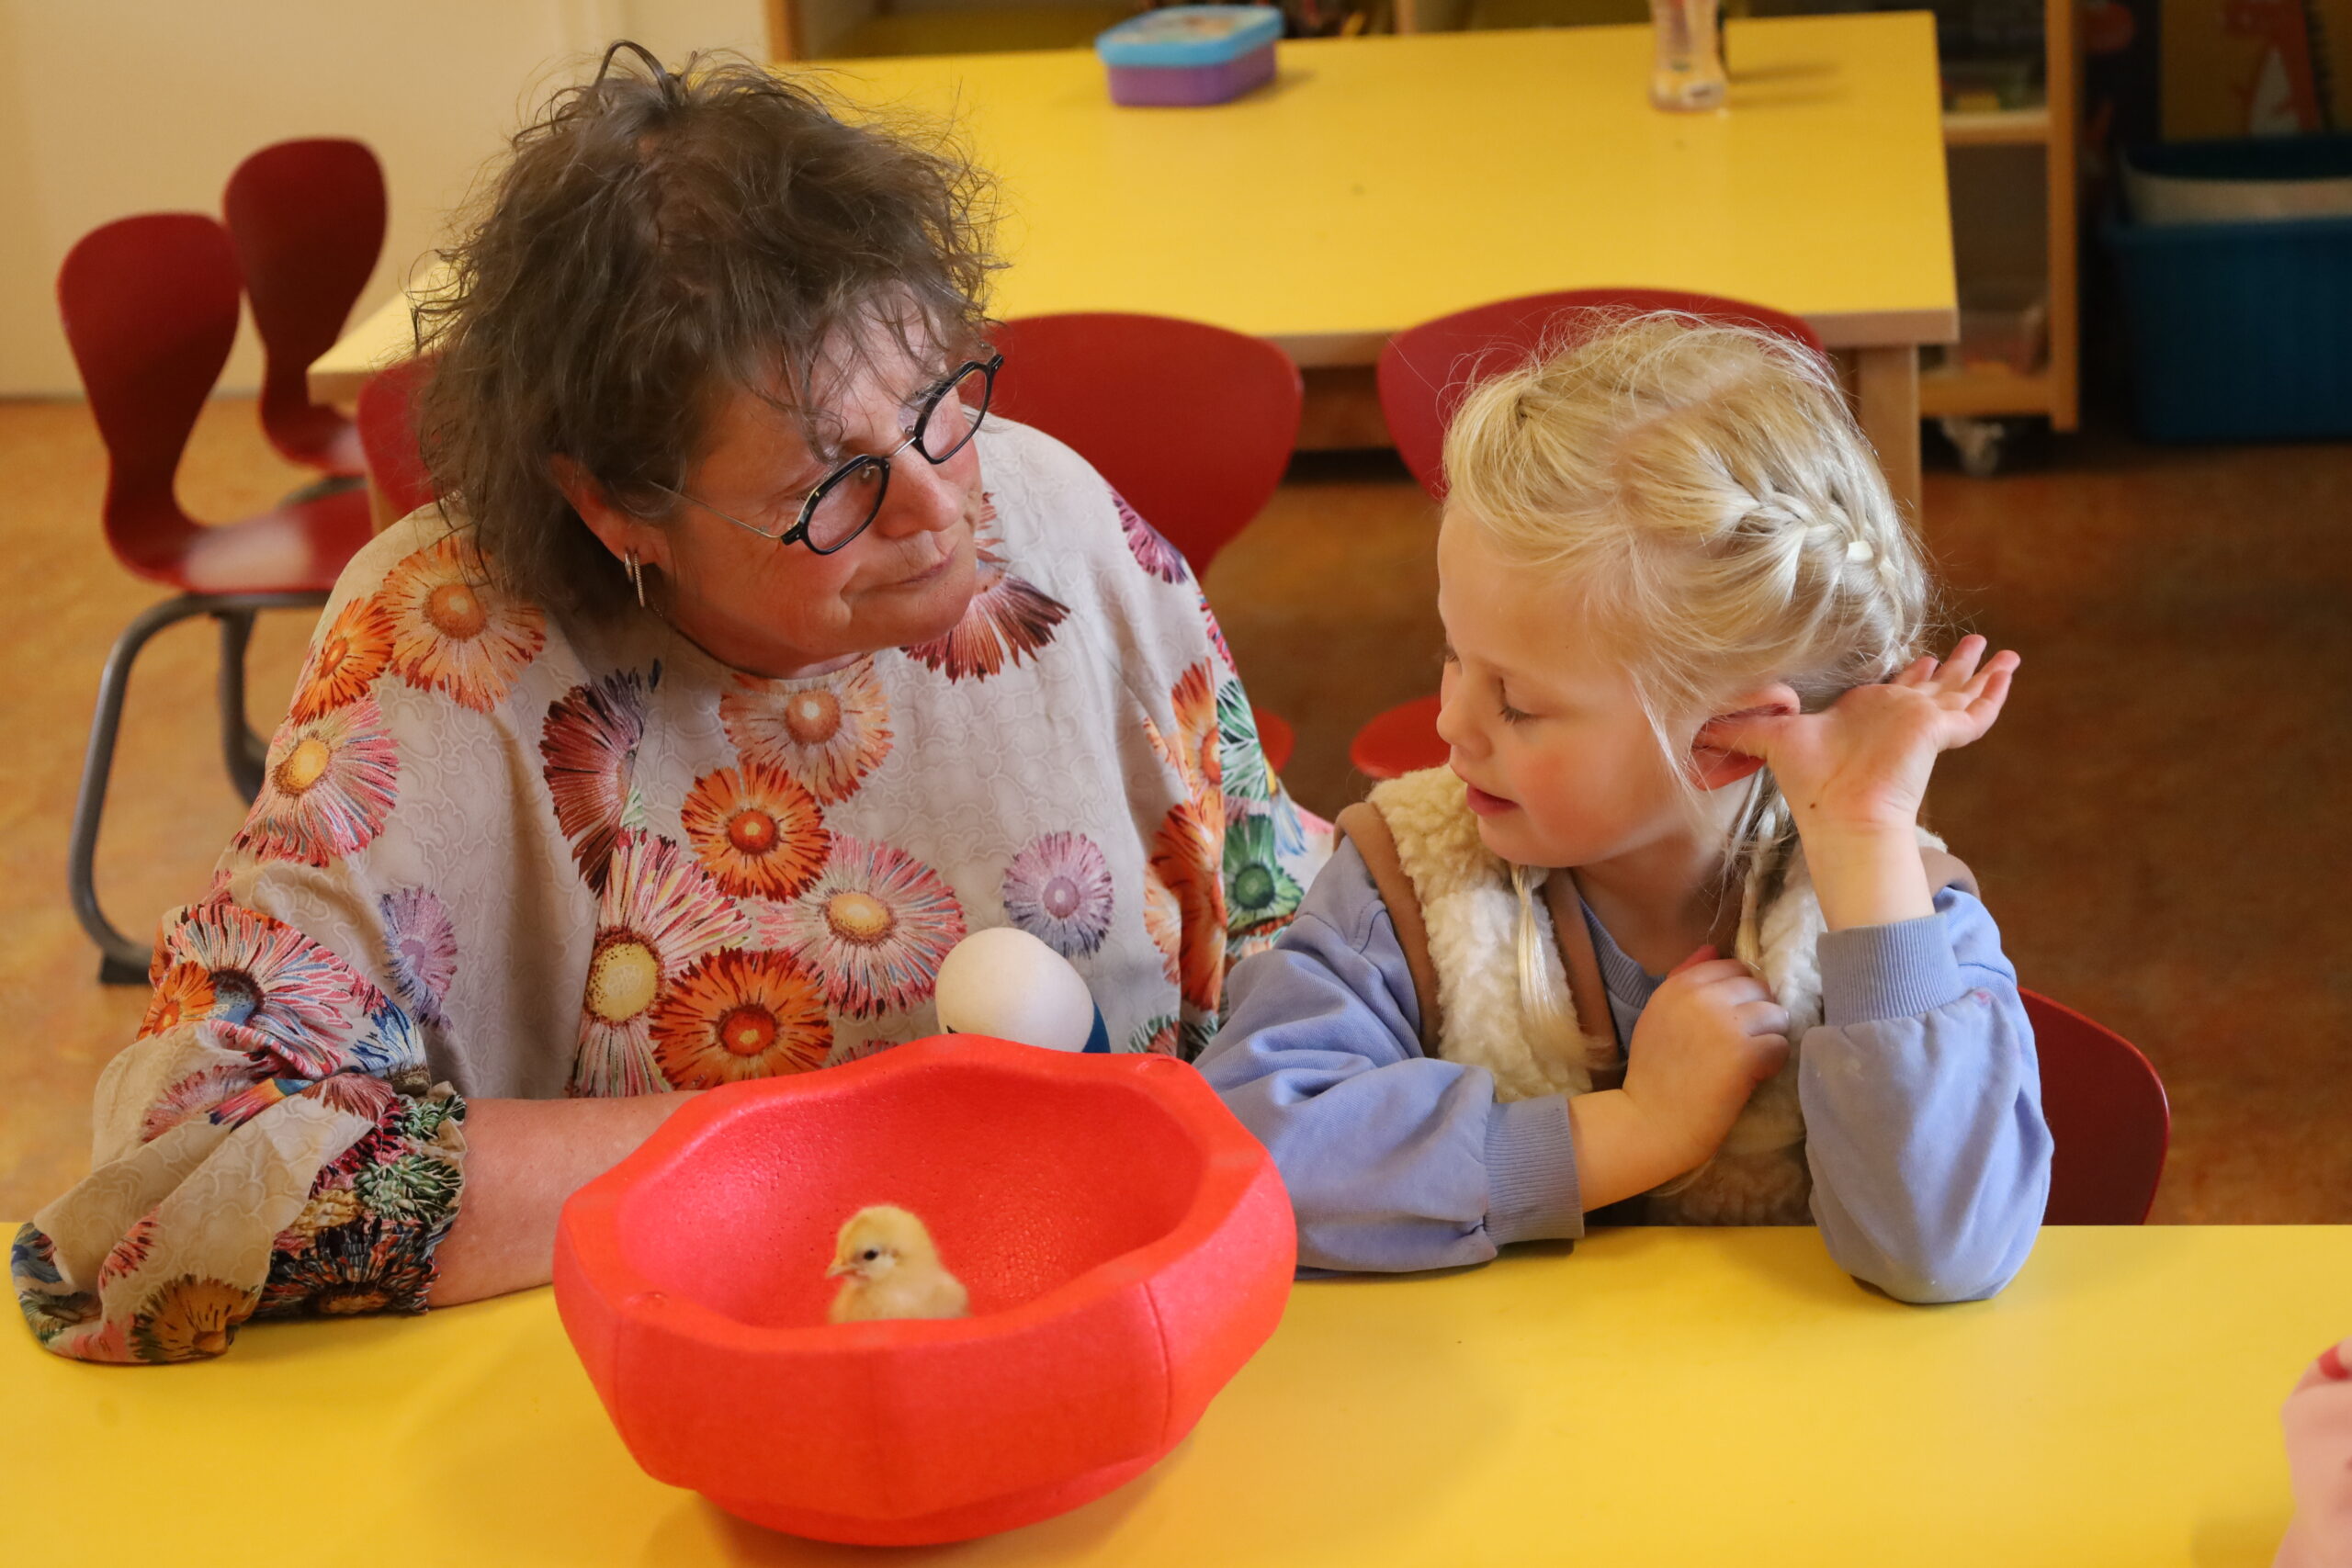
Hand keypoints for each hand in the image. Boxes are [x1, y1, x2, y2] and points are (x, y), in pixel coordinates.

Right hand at [1620, 947, 1790, 1176]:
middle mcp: (1702, 997)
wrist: (1651, 1121)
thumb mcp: (1658, 1016)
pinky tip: (1754, 1075)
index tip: (1731, 1017)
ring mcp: (1726, 1023)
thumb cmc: (1654, 1073)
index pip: (1730, 966)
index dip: (1738, 992)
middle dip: (1758, 1012)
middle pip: (1758, 987)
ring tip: (1752, 1058)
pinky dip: (1772, 1062)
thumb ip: (1683, 979)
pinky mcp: (1745, 1053)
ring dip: (1769, 1036)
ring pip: (1776, 1013)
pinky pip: (1780, 1045)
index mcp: (1678, 986)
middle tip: (1744, 1041)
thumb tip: (1712, 948)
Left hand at [1705, 635, 2019, 836]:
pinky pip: (1976, 712)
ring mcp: (1923, 725)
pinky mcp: (1940, 732)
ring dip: (1983, 673)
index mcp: (1868, 717)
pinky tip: (2008, 673)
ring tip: (2005, 654)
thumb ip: (1739, 733)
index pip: (1895, 690)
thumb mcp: (1770, 742)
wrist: (1843, 814)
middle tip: (1975, 644)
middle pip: (1935, 685)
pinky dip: (1994, 693)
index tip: (1920, 656)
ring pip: (1962, 692)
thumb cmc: (1811, 786)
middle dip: (1955, 666)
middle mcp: (1899, 718)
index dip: (1910, 674)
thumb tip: (1695, 730)